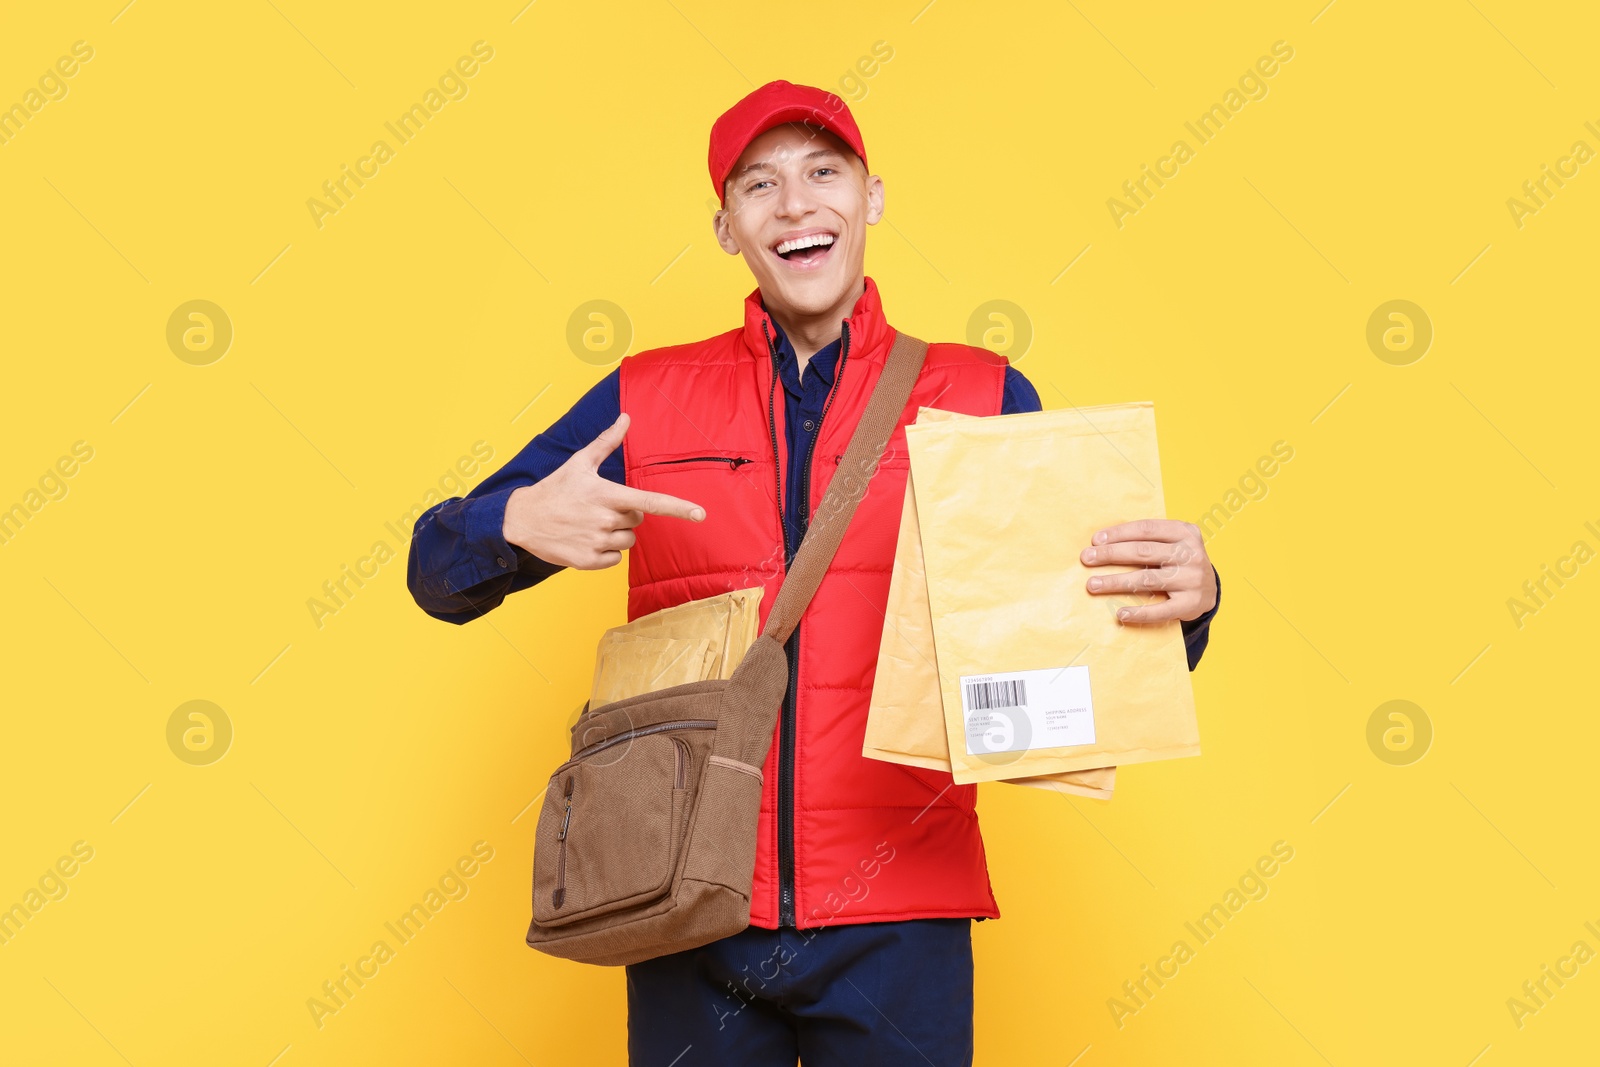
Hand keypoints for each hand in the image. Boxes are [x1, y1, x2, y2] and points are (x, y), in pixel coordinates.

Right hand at [503, 412, 705, 569]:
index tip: (700, 514)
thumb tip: (626, 417)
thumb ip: (607, 441)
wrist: (521, 520)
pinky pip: (615, 559)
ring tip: (590, 524)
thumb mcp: (580, 462)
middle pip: (638, 519)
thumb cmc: (555, 489)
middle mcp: (605, 520)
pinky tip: (585, 540)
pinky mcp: (589, 562)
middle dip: (625, 514)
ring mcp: (597, 542)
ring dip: (616, 534)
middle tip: (598, 508)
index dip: (678, 508)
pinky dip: (605, 552)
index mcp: (607, 494)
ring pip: (628, 540)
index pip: (650, 502)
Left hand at [1080, 519, 1215, 623]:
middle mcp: (1191, 555)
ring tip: (1092, 584)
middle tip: (1086, 558)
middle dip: (1111, 554)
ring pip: (1146, 579)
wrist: (1210, 590)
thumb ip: (1147, 538)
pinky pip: (1160, 610)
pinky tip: (1120, 613)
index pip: (1147, 529)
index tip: (1095, 540)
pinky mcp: (1190, 604)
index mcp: (1185, 532)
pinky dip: (1139, 612)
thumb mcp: (1173, 542)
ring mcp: (1192, 580)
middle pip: (1143, 552)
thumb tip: (1101, 542)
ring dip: (1115, 582)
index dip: (1119, 533)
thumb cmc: (1179, 561)